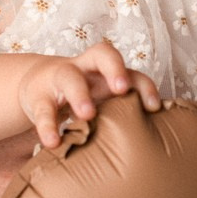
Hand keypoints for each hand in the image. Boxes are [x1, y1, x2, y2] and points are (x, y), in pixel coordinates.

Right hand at [16, 42, 160, 148]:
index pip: (130, 69)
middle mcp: (86, 69)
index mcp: (107, 72)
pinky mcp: (38, 96)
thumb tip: (159, 142)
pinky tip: (52, 142)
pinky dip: (47, 125)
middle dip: (115, 69)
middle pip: (102, 54)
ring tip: (87, 115)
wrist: (37, 86)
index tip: (154, 107)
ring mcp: (60, 78)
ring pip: (70, 76)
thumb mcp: (103, 101)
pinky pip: (43, 108)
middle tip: (122, 89)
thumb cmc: (84, 97)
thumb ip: (124, 112)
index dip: (144, 85)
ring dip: (80, 94)